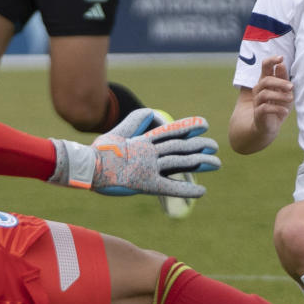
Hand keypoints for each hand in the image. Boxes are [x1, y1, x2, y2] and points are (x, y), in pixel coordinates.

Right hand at [50, 109, 219, 196]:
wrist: (86, 167)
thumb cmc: (98, 151)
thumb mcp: (119, 130)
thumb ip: (136, 121)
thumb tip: (153, 112)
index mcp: (143, 140)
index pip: (170, 131)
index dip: (188, 128)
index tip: (203, 125)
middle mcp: (149, 152)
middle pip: (180, 147)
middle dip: (200, 146)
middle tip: (215, 146)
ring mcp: (149, 167)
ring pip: (180, 163)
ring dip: (200, 163)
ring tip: (217, 164)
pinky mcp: (146, 184)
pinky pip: (171, 186)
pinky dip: (187, 189)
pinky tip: (202, 191)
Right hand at [252, 55, 292, 135]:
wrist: (269, 126)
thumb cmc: (278, 106)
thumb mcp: (284, 92)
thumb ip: (282, 79)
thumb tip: (282, 64)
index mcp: (266, 81)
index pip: (265, 67)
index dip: (271, 61)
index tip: (281, 58)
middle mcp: (259, 89)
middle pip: (266, 80)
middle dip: (280, 82)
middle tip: (291, 87)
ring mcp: (257, 101)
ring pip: (265, 94)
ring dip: (280, 96)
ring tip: (291, 99)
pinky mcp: (258, 113)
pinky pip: (265, 108)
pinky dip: (277, 109)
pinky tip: (285, 112)